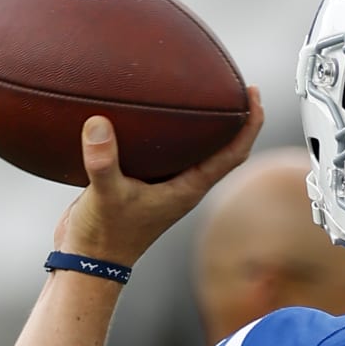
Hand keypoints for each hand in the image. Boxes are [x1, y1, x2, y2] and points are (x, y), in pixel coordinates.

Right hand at [53, 86, 265, 265]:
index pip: (232, 154)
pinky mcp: (144, 182)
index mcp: (188, 189)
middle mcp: (183, 185)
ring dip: (202, 123)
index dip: (250, 124)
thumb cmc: (105, 236)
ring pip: (194, 149)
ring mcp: (165, 184)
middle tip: (237, 84)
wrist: (89, 261)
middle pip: (222, 147)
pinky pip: (163, 150)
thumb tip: (100, 124)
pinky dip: (164, 130)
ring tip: (200, 89)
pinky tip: (148, 109)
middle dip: (234, 116)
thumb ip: (103, 162)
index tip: (254, 95)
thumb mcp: (104, 196)